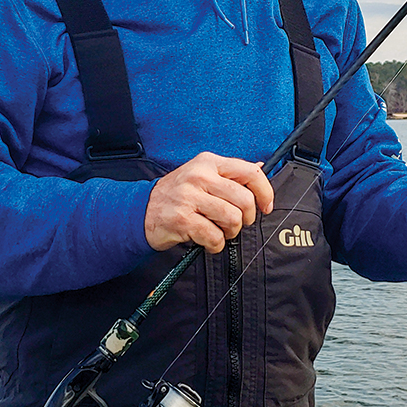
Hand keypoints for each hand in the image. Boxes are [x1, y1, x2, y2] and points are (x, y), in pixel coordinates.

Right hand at [145, 153, 274, 252]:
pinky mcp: (181, 219)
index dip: (265, 192)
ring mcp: (189, 197)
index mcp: (208, 162)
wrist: (141, 210)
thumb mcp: (201, 174)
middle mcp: (199, 176)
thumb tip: (259, 166)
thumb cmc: (177, 194)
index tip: (265, 206)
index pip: (250, 172)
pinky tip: (208, 241)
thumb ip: (229, 173)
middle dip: (246, 218)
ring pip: (232, 219)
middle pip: (244, 200)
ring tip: (219, 232)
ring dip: (230, 232)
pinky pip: (214, 237)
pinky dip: (216, 245)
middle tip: (236, 223)